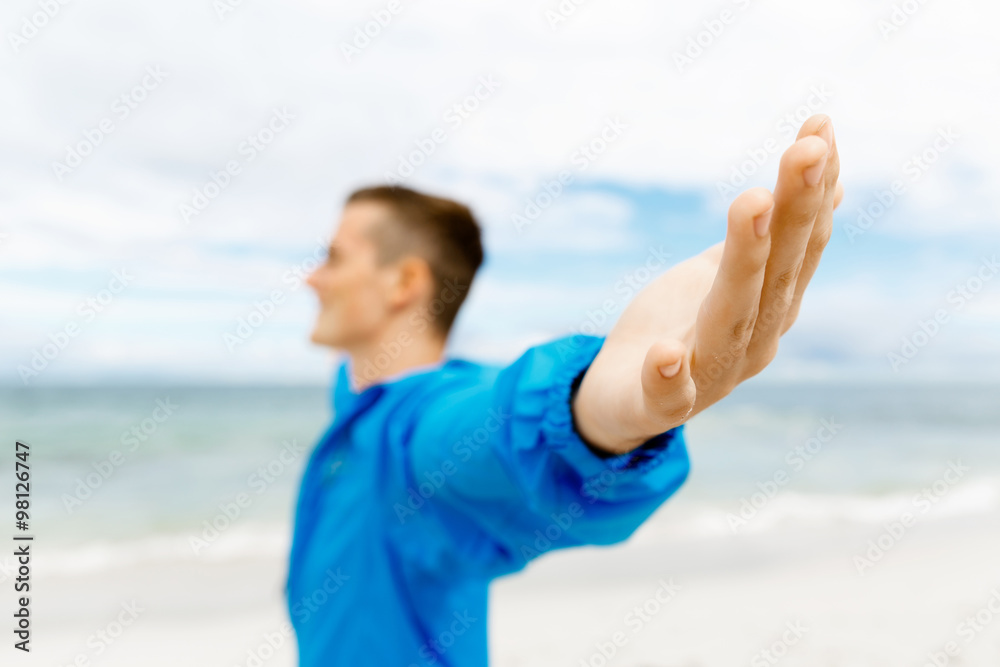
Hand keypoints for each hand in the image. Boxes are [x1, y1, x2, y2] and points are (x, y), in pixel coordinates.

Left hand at [573, 114, 843, 453]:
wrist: (624, 401)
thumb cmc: (681, 328)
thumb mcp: (727, 273)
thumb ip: (770, 237)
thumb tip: (829, 184)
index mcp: (770, 305)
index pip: (800, 242)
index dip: (813, 188)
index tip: (819, 126)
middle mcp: (754, 339)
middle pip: (778, 271)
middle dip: (795, 209)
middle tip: (807, 148)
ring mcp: (710, 375)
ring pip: (732, 318)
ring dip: (746, 261)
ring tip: (751, 201)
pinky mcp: (658, 405)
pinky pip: (668, 396)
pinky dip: (669, 376)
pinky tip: (665, 353)